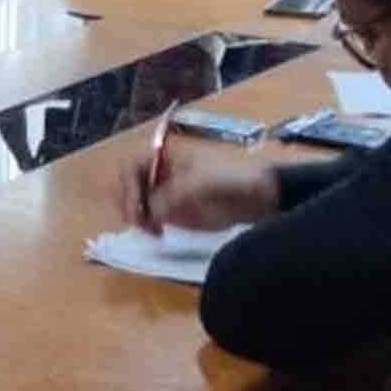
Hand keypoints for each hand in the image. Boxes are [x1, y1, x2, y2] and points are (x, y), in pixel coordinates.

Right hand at [118, 144, 279, 235]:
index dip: (129, 187)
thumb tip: (150, 211)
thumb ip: (173, 194)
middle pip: (129, 186)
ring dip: (136, 217)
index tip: (137, 208)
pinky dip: (149, 226)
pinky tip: (159, 234)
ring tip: (151, 230)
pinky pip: (152, 219)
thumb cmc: (231, 178)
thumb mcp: (200, 182)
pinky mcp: (176, 213)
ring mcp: (167, 193)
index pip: (131, 168)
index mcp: (164, 157)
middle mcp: (161, 174)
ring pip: (137, 204)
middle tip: (137, 222)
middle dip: (128, 203)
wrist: (262, 195)